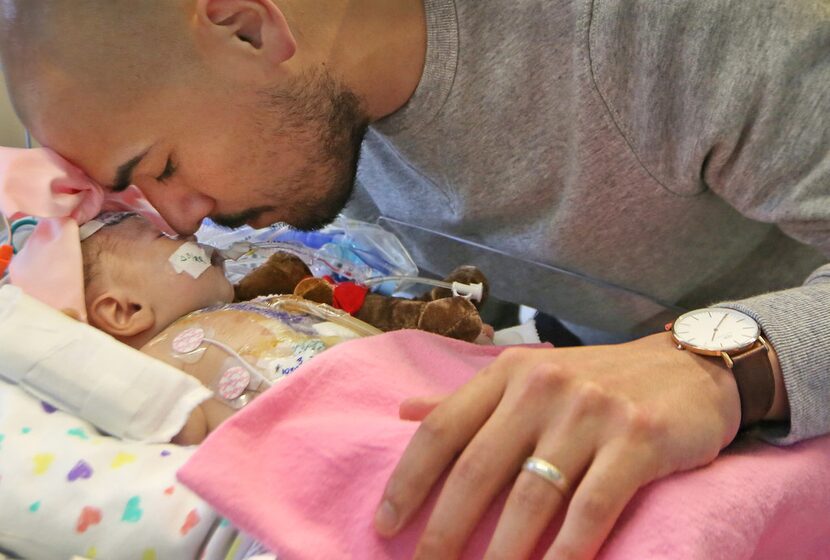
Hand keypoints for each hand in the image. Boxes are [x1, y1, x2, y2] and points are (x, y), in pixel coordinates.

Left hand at [374, 332, 741, 558]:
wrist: (687, 368)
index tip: (385, 524)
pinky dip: (568, 550)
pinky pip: (593, 507)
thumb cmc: (596, 381)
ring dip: (502, 553)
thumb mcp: (527, 377)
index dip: (409, 480)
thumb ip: (468, 398)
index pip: (443, 429)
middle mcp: (542, 388)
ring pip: (531, 496)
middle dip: (445, 529)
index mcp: (508, 374)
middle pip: (478, 468)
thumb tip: (404, 412)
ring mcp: (591, 413)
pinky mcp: (638, 439)